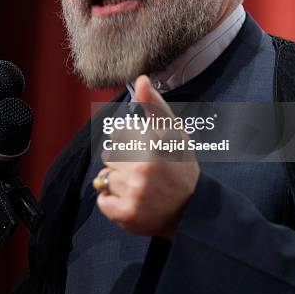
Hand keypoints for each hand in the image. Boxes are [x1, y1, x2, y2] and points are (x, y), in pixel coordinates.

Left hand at [96, 75, 199, 239]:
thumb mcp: (174, 131)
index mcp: (151, 143)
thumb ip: (154, 105)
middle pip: (108, 154)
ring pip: (105, 176)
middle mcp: (140, 167)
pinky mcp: (125, 214)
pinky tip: (133, 199)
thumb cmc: (181, 166)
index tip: (146, 150)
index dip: (131, 140)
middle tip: (145, 170)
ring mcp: (132, 192)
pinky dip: (112, 201)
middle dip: (123, 160)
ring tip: (140, 186)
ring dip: (118, 181)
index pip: (118, 133)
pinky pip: (102, 200)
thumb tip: (141, 79)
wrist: (192, 211)